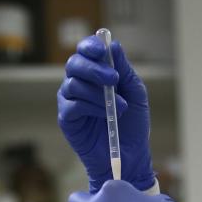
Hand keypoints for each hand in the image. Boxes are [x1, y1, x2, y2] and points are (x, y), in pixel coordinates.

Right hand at [56, 35, 154, 192]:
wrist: (129, 156)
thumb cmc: (133, 125)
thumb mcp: (135, 93)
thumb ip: (124, 70)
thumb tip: (113, 45)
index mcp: (95, 74)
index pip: (86, 51)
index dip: (90, 46)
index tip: (102, 49)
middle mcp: (79, 84)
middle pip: (74, 63)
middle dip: (94, 68)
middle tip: (113, 79)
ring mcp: (71, 101)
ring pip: (73, 84)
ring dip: (98, 93)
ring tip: (119, 106)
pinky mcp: (67, 119)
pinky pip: (73, 105)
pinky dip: (91, 107)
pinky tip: (106, 116)